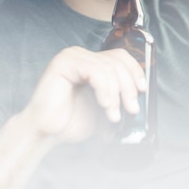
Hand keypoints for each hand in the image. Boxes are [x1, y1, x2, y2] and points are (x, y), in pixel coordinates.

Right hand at [22, 46, 146, 142]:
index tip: (142, 90)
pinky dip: (104, 89)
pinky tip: (103, 104)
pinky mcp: (64, 63)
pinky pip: (95, 70)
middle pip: (117, 62)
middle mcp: (82, 55)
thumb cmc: (72, 121)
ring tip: (113, 114)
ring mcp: (72, 56)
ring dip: (116, 93)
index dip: (135, 71)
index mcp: (91, 62)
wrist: (46, 133)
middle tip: (131, 109)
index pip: (121, 56)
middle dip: (128, 87)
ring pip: (108, 67)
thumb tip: (141, 95)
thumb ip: (119, 96)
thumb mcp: (105, 106)